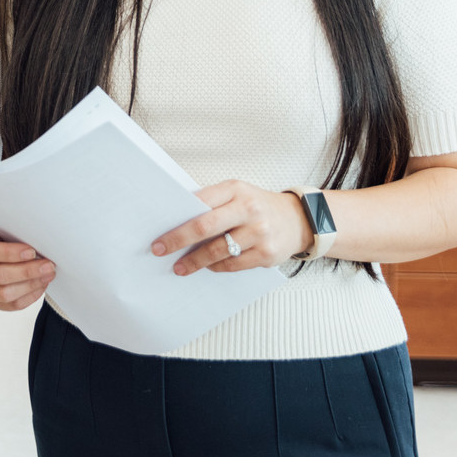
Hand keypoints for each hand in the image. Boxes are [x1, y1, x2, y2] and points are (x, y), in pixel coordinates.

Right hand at [0, 227, 55, 310]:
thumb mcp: (13, 229)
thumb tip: (41, 240)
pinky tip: (41, 285)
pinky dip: (30, 296)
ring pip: (4, 293)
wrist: (9, 251)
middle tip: (48, 266)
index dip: (10, 253)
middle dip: (27, 271)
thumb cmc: (13, 237)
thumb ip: (20, 234)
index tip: (32, 252)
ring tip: (48, 275)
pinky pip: (12, 304)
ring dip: (31, 285)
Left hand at [153, 180, 312, 274]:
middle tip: (160, 251)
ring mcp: (259, 232)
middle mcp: (249, 209)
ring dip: (195, 261)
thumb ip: (212, 203)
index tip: (159, 234)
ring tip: (180, 267)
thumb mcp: (237, 193)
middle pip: (205, 227)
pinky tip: (207, 267)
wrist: (297, 219)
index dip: (177, 221)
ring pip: (218, 251)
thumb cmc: (257, 206)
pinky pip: (233, 264)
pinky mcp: (267, 254)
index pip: (200, 203)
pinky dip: (216, 267)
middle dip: (179, 241)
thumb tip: (176, 220)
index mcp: (236, 189)